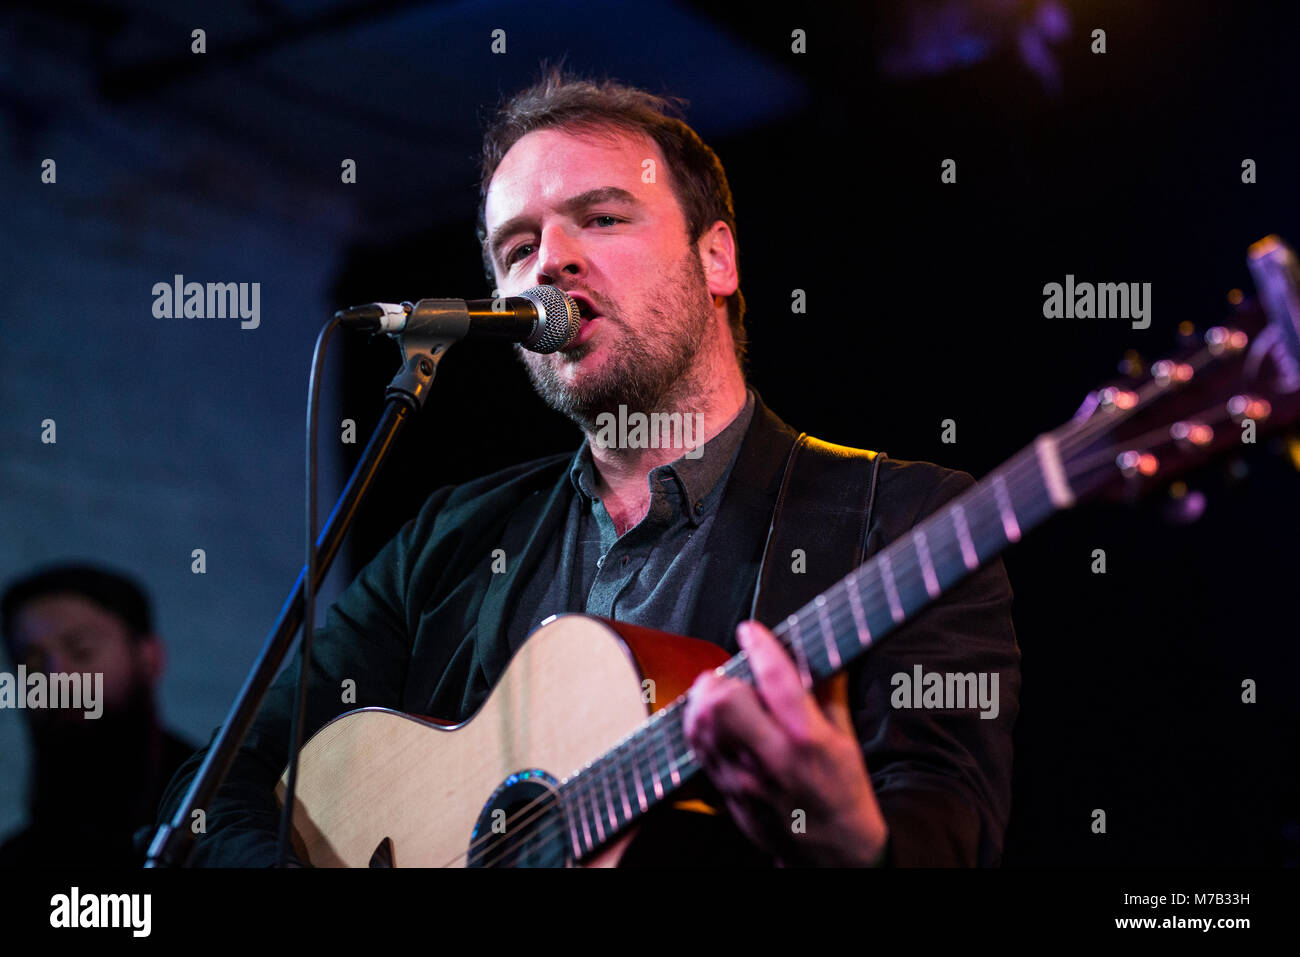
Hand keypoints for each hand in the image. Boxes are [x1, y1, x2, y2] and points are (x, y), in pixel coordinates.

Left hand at [682, 620, 888, 865]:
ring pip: (700, 724)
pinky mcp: (725, 794)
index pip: (776, 680)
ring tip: (720, 697)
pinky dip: (699, 727)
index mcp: (808, 739)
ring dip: (704, 701)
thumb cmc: (843, 793)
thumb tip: (816, 648)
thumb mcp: (847, 738)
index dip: (760, 646)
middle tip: (732, 676)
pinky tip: (714, 723)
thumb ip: (827, 691)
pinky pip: (697, 749)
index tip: (751, 631)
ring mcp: (742, 779)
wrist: (833, 852)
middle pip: (721, 702)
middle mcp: (771, 758)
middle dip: (721, 678)